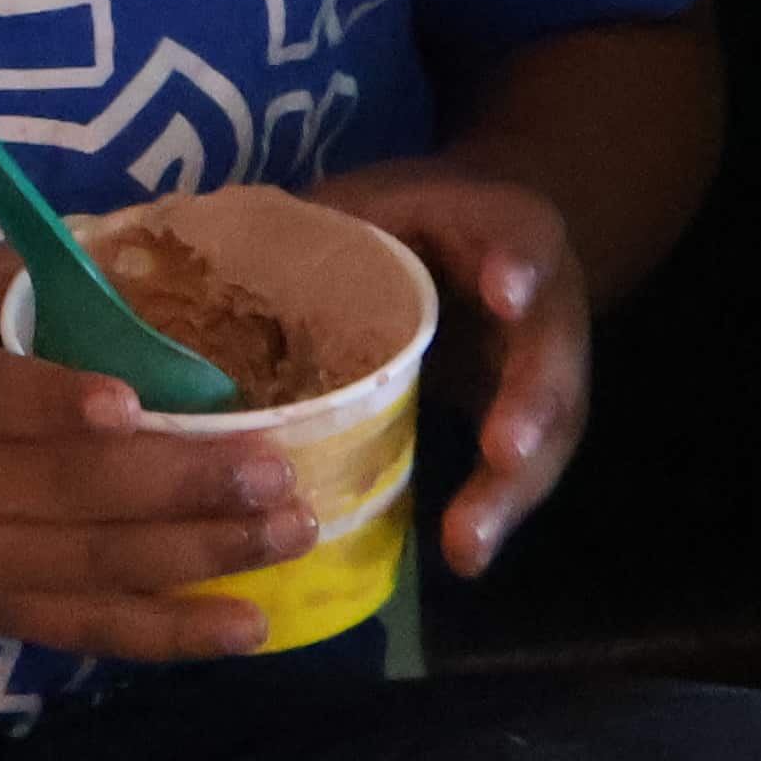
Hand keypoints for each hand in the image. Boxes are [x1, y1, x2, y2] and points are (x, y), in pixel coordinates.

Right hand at [0, 259, 320, 656]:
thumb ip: (8, 285)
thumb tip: (119, 250)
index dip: (60, 407)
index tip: (129, 403)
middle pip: (76, 495)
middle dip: (186, 486)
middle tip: (278, 473)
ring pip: (101, 566)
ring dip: (205, 554)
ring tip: (291, 533)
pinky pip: (90, 628)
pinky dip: (171, 632)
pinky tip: (249, 625)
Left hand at [308, 160, 590, 575]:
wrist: (487, 241)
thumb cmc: (414, 220)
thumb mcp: (374, 204)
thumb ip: (324, 229)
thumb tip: (211, 257)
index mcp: (505, 229)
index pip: (520, 240)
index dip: (514, 265)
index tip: (503, 292)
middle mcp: (544, 304)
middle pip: (550, 358)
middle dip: (527, 408)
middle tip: (502, 452)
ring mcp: (546, 368)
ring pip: (549, 431)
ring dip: (511, 490)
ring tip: (468, 543)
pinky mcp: (529, 420)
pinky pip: (522, 470)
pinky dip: (495, 513)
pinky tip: (464, 556)